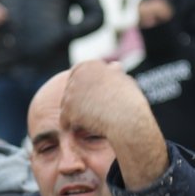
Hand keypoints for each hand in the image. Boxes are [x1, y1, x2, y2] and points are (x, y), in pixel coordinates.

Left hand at [62, 61, 167, 189]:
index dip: (86, 91)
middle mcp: (78, 75)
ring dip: (75, 114)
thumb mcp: (124, 80)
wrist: (129, 119)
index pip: (77, 78)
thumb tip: (114, 66)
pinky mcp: (68, 109)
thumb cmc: (130, 102)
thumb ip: (114, 73)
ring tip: (93, 121)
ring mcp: (71, 92)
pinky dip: (71, 126)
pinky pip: (64, 120)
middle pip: (70, 91)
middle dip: (78, 102)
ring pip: (66, 106)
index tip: (97, 101)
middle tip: (95, 113)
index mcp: (89, 65)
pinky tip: (83, 129)